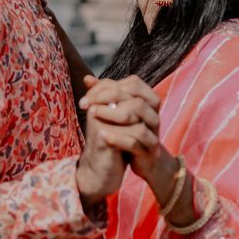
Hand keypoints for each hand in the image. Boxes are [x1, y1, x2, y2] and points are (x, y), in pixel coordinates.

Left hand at [81, 76, 194, 224]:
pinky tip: (101, 134)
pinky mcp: (149, 150)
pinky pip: (135, 141)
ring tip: (91, 116)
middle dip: (107, 98)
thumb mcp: (117, 110)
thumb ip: (104, 94)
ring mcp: (153, 132)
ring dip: (111, 115)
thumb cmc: (128, 130)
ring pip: (136, 117)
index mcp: (149, 100)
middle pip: (134, 99)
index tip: (86, 95)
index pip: (132, 84)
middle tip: (85, 105)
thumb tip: (87, 79)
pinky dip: (117, 137)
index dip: (108, 86)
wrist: (145, 160)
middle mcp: (154, 114)